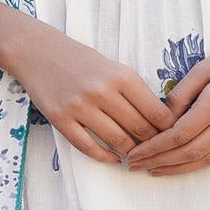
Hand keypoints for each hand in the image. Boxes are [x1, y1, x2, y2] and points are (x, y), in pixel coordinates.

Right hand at [16, 26, 175, 163]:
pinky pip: (88, 147)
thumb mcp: (115, 68)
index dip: (168, 130)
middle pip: (139, 129)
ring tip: (136, 155)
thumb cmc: (82, 61)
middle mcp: (102, 91)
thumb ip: (136, 92)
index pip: (156, 112)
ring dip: (130, 152)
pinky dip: (105, 157)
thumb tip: (160, 122)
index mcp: (122, 76)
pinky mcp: (61, 119)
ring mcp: (80, 106)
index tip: (171, 137)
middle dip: (151, 144)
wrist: (38, 52)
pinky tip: (113, 158)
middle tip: (155, 151)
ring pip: (117, 141)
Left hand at [124, 39, 209, 174]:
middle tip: (136, 165)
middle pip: (190, 152)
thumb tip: (162, 117)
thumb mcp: (206, 65)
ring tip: (154, 170)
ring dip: (176, 168)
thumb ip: (183, 92)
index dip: (155, 147)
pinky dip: (197, 163)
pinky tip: (181, 164)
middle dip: (160, 161)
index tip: (136, 153)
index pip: (180, 133)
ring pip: (205, 159)